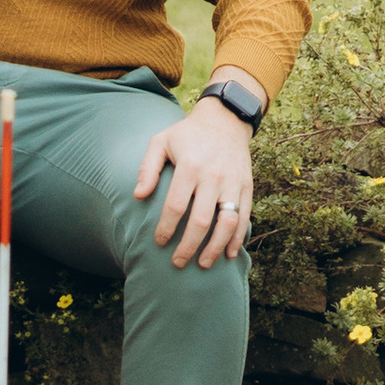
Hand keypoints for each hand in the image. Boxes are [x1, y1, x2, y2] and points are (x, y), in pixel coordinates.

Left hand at [134, 90, 256, 268]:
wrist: (224, 120)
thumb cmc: (186, 134)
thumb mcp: (160, 141)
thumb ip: (147, 168)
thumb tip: (138, 196)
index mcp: (189, 165)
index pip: (176, 205)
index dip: (167, 228)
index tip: (159, 242)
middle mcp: (213, 176)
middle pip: (201, 220)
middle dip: (188, 246)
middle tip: (178, 262)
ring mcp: (232, 182)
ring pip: (227, 223)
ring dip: (215, 247)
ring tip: (204, 264)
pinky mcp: (246, 187)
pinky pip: (245, 217)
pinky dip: (237, 238)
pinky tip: (228, 253)